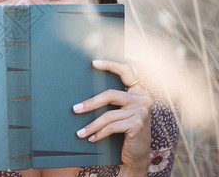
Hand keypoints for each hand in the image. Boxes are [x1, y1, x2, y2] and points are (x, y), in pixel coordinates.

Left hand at [73, 60, 150, 176]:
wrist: (138, 155)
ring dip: (92, 125)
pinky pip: (112, 127)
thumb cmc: (126, 132)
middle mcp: (142, 98)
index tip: (93, 63)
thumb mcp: (122, 113)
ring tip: (80, 133)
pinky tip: (91, 138)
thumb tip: (87, 95)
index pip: (127, 71)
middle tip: (75, 109)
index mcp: (139, 91)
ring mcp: (141, 111)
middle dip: (90, 103)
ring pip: (108, 115)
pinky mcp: (138, 124)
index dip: (110, 64)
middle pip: (110, 95)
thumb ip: (114, 101)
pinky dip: (99, 133)